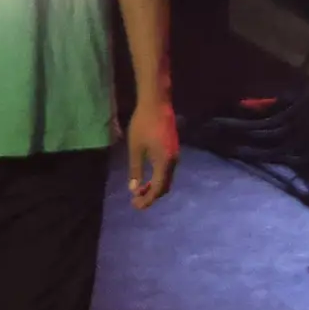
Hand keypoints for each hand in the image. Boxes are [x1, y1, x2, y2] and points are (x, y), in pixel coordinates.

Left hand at [124, 94, 179, 209]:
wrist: (157, 104)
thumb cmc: (143, 124)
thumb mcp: (135, 148)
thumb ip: (136, 170)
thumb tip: (134, 189)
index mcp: (164, 163)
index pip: (158, 189)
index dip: (147, 200)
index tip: (135, 205)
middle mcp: (173, 162)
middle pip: (165, 186)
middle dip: (151, 196)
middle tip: (136, 201)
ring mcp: (175, 155)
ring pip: (167, 178)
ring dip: (154, 186)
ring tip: (140, 190)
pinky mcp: (173, 149)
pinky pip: (168, 170)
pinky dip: (158, 177)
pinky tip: (148, 176)